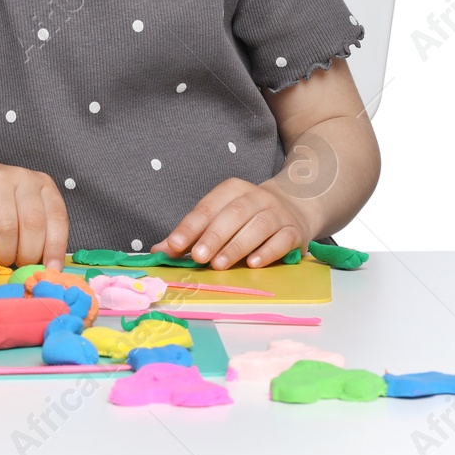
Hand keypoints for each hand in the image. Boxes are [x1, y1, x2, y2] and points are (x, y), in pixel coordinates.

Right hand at [0, 152, 69, 271]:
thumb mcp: (20, 208)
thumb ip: (35, 230)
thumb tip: (48, 264)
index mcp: (42, 184)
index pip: (57, 218)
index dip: (56, 248)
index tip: (51, 270)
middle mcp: (24, 178)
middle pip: (34, 224)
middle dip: (28, 254)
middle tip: (19, 264)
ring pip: (9, 227)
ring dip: (5, 251)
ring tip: (1, 257)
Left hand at [150, 177, 316, 269]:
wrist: (295, 207)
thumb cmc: (247, 218)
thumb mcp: (219, 218)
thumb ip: (192, 234)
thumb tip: (159, 250)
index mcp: (233, 190)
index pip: (208, 206)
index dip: (190, 226)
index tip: (174, 245)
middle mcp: (257, 197)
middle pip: (234, 213)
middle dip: (214, 236)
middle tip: (199, 257)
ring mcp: (278, 213)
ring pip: (259, 226)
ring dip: (238, 246)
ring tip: (220, 264)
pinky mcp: (295, 231)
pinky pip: (282, 239)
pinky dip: (268, 252)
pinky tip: (253, 264)